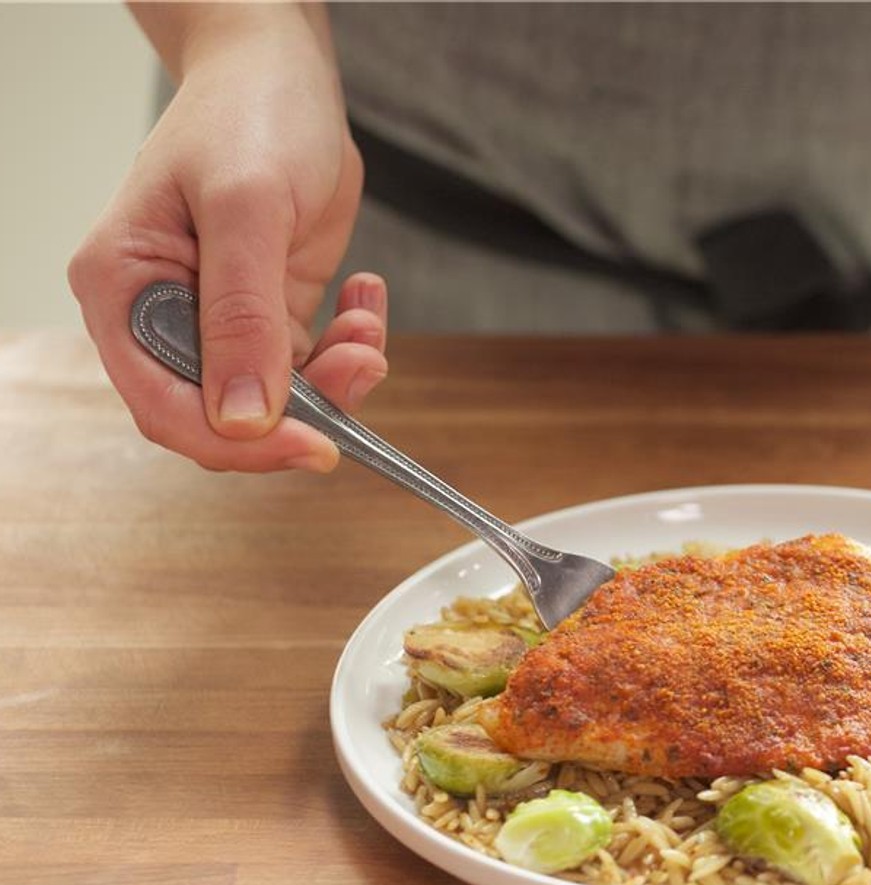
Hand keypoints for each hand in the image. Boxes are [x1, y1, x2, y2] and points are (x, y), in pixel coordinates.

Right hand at [68, 10, 386, 471]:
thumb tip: (241, 415)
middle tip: (361, 367)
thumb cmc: (247, 116)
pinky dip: (351, 348)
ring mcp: (220, 320)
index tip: (313, 443)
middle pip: (222, 417)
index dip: (236, 442)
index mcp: (124, 290)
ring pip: (278, 401)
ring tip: (367, 323)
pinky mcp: (270, 315)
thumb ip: (241, 313)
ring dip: (337, 378)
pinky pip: (312, 367)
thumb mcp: (246, 207)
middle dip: (300, 409)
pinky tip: (365, 297)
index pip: (164, 407)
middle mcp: (164, 316)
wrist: (283, 75)